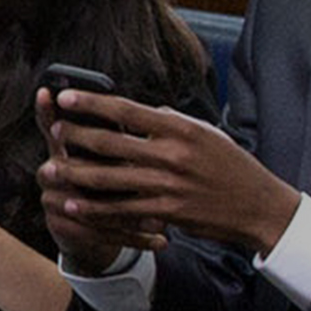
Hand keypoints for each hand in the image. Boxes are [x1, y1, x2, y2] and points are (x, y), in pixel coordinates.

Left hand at [39, 90, 300, 254]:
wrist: (257, 206)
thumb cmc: (232, 166)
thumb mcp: (207, 133)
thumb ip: (173, 121)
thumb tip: (147, 110)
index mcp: (180, 128)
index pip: (127, 110)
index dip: (93, 104)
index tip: (68, 98)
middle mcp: (171, 155)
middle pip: (111, 143)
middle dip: (76, 137)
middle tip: (55, 132)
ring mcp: (168, 186)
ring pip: (110, 179)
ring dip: (77, 173)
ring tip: (52, 168)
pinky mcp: (167, 213)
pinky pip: (123, 210)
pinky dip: (95, 207)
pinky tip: (75, 203)